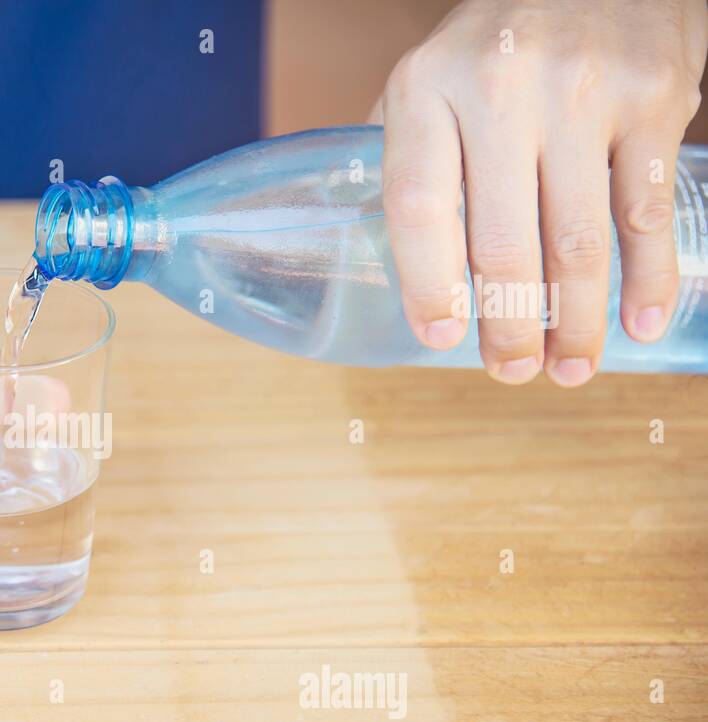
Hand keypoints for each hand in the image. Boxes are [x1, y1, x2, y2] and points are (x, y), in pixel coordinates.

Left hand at [374, 0, 706, 385]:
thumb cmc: (496, 40)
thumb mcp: (427, 77)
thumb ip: (405, 156)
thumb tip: (376, 258)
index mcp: (427, 89)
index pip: (416, 207)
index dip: (427, 285)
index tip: (439, 337)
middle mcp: (501, 90)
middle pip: (501, 242)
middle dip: (508, 327)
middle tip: (510, 373)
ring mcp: (583, 94)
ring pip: (578, 240)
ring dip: (576, 322)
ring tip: (569, 369)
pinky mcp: (653, 99)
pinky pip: (643, 211)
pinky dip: (647, 278)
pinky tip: (638, 324)